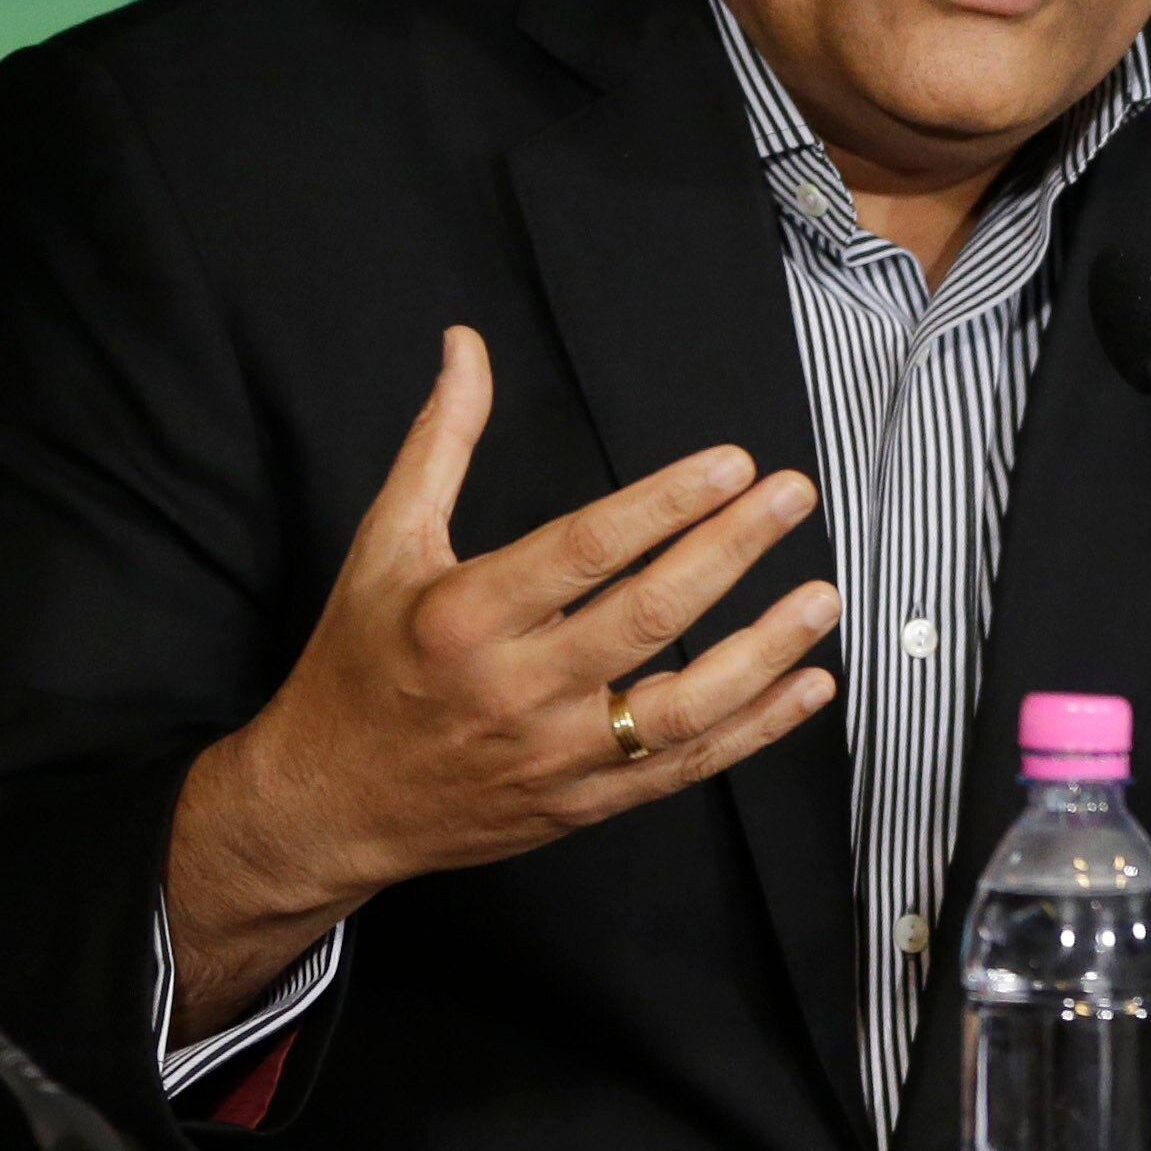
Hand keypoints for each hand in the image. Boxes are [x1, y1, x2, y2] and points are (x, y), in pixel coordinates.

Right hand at [167, 327, 840, 1031]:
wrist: (330, 804)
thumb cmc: (358, 665)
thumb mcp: (383, 545)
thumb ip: (439, 443)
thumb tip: (466, 347)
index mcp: (464, 617)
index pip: (585, 549)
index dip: (665, 503)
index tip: (730, 463)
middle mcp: (515, 689)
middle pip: (647, 616)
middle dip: (730, 550)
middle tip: (792, 496)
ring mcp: (554, 755)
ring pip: (680, 706)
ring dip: (762, 650)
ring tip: (820, 596)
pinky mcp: (583, 804)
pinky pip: (683, 768)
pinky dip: (755, 730)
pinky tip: (807, 685)